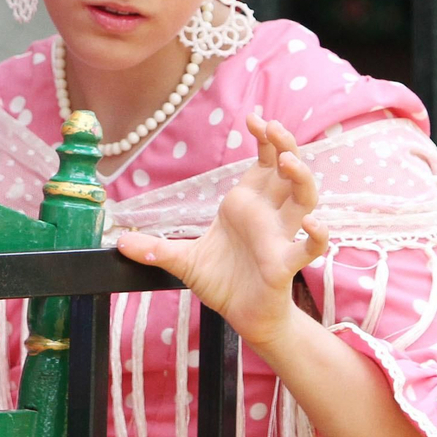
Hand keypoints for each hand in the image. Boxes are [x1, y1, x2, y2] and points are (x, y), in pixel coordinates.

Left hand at [116, 114, 328, 349]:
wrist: (242, 316)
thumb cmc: (221, 281)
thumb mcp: (181, 261)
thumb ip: (153, 248)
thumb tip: (118, 243)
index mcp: (246, 204)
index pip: (264, 163)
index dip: (266, 140)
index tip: (255, 119)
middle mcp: (268, 215)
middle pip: (288, 172)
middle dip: (285, 147)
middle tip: (274, 129)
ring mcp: (279, 238)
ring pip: (304, 200)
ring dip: (301, 179)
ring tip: (288, 163)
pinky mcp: (285, 264)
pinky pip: (308, 247)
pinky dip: (317, 235)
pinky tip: (312, 224)